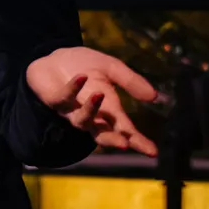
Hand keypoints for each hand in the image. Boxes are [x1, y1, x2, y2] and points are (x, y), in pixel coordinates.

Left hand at [27, 46, 158, 155]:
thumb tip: (154, 97)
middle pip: (102, 135)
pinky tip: (82, 77)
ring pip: (81, 120)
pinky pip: (63, 97)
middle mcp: (90, 114)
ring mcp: (71, 109)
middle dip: (113, 140)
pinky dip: (72, 88)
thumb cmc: (84, 65)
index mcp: (108, 110)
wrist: (54, 56)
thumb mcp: (112, 68)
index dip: (138, 141)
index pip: (125, 130)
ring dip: (91, 110)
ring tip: (100, 94)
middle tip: (125, 144)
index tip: (153, 152)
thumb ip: (131, 82)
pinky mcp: (54, 99)